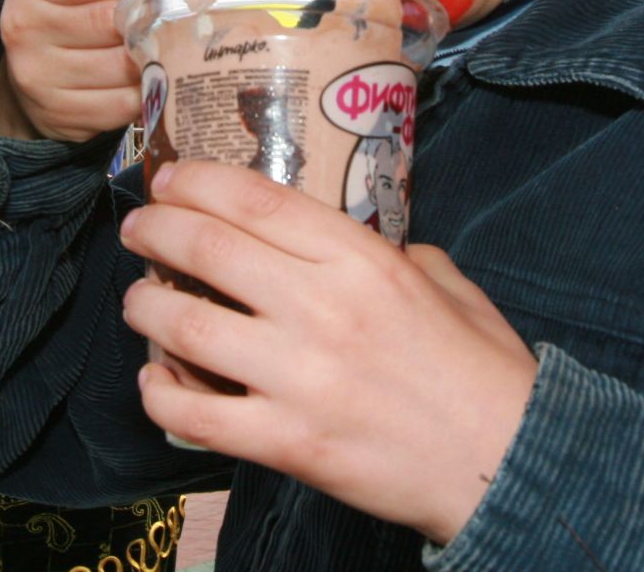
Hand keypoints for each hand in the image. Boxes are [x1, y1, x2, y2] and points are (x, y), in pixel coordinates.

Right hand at [0, 0, 167, 142]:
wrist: (33, 69)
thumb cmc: (66, 7)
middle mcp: (26, 28)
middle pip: (108, 20)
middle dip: (149, 12)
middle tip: (174, 7)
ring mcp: (40, 76)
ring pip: (121, 65)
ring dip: (153, 54)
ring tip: (165, 40)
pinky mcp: (62, 114)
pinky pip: (122, 104)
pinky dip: (147, 89)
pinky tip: (152, 73)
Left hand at [119, 162, 538, 546]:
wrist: (506, 461)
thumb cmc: (479, 366)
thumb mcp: (442, 280)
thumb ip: (386, 252)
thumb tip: (334, 244)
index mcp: (360, 260)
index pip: (254, 200)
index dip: (196, 182)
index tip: (169, 182)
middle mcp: (321, 309)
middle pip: (206, 251)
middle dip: (155, 232)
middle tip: (137, 231)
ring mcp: (299, 378)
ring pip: (185, 328)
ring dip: (146, 309)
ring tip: (140, 303)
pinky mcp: (287, 442)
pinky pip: (194, 414)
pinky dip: (160, 393)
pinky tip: (157, 379)